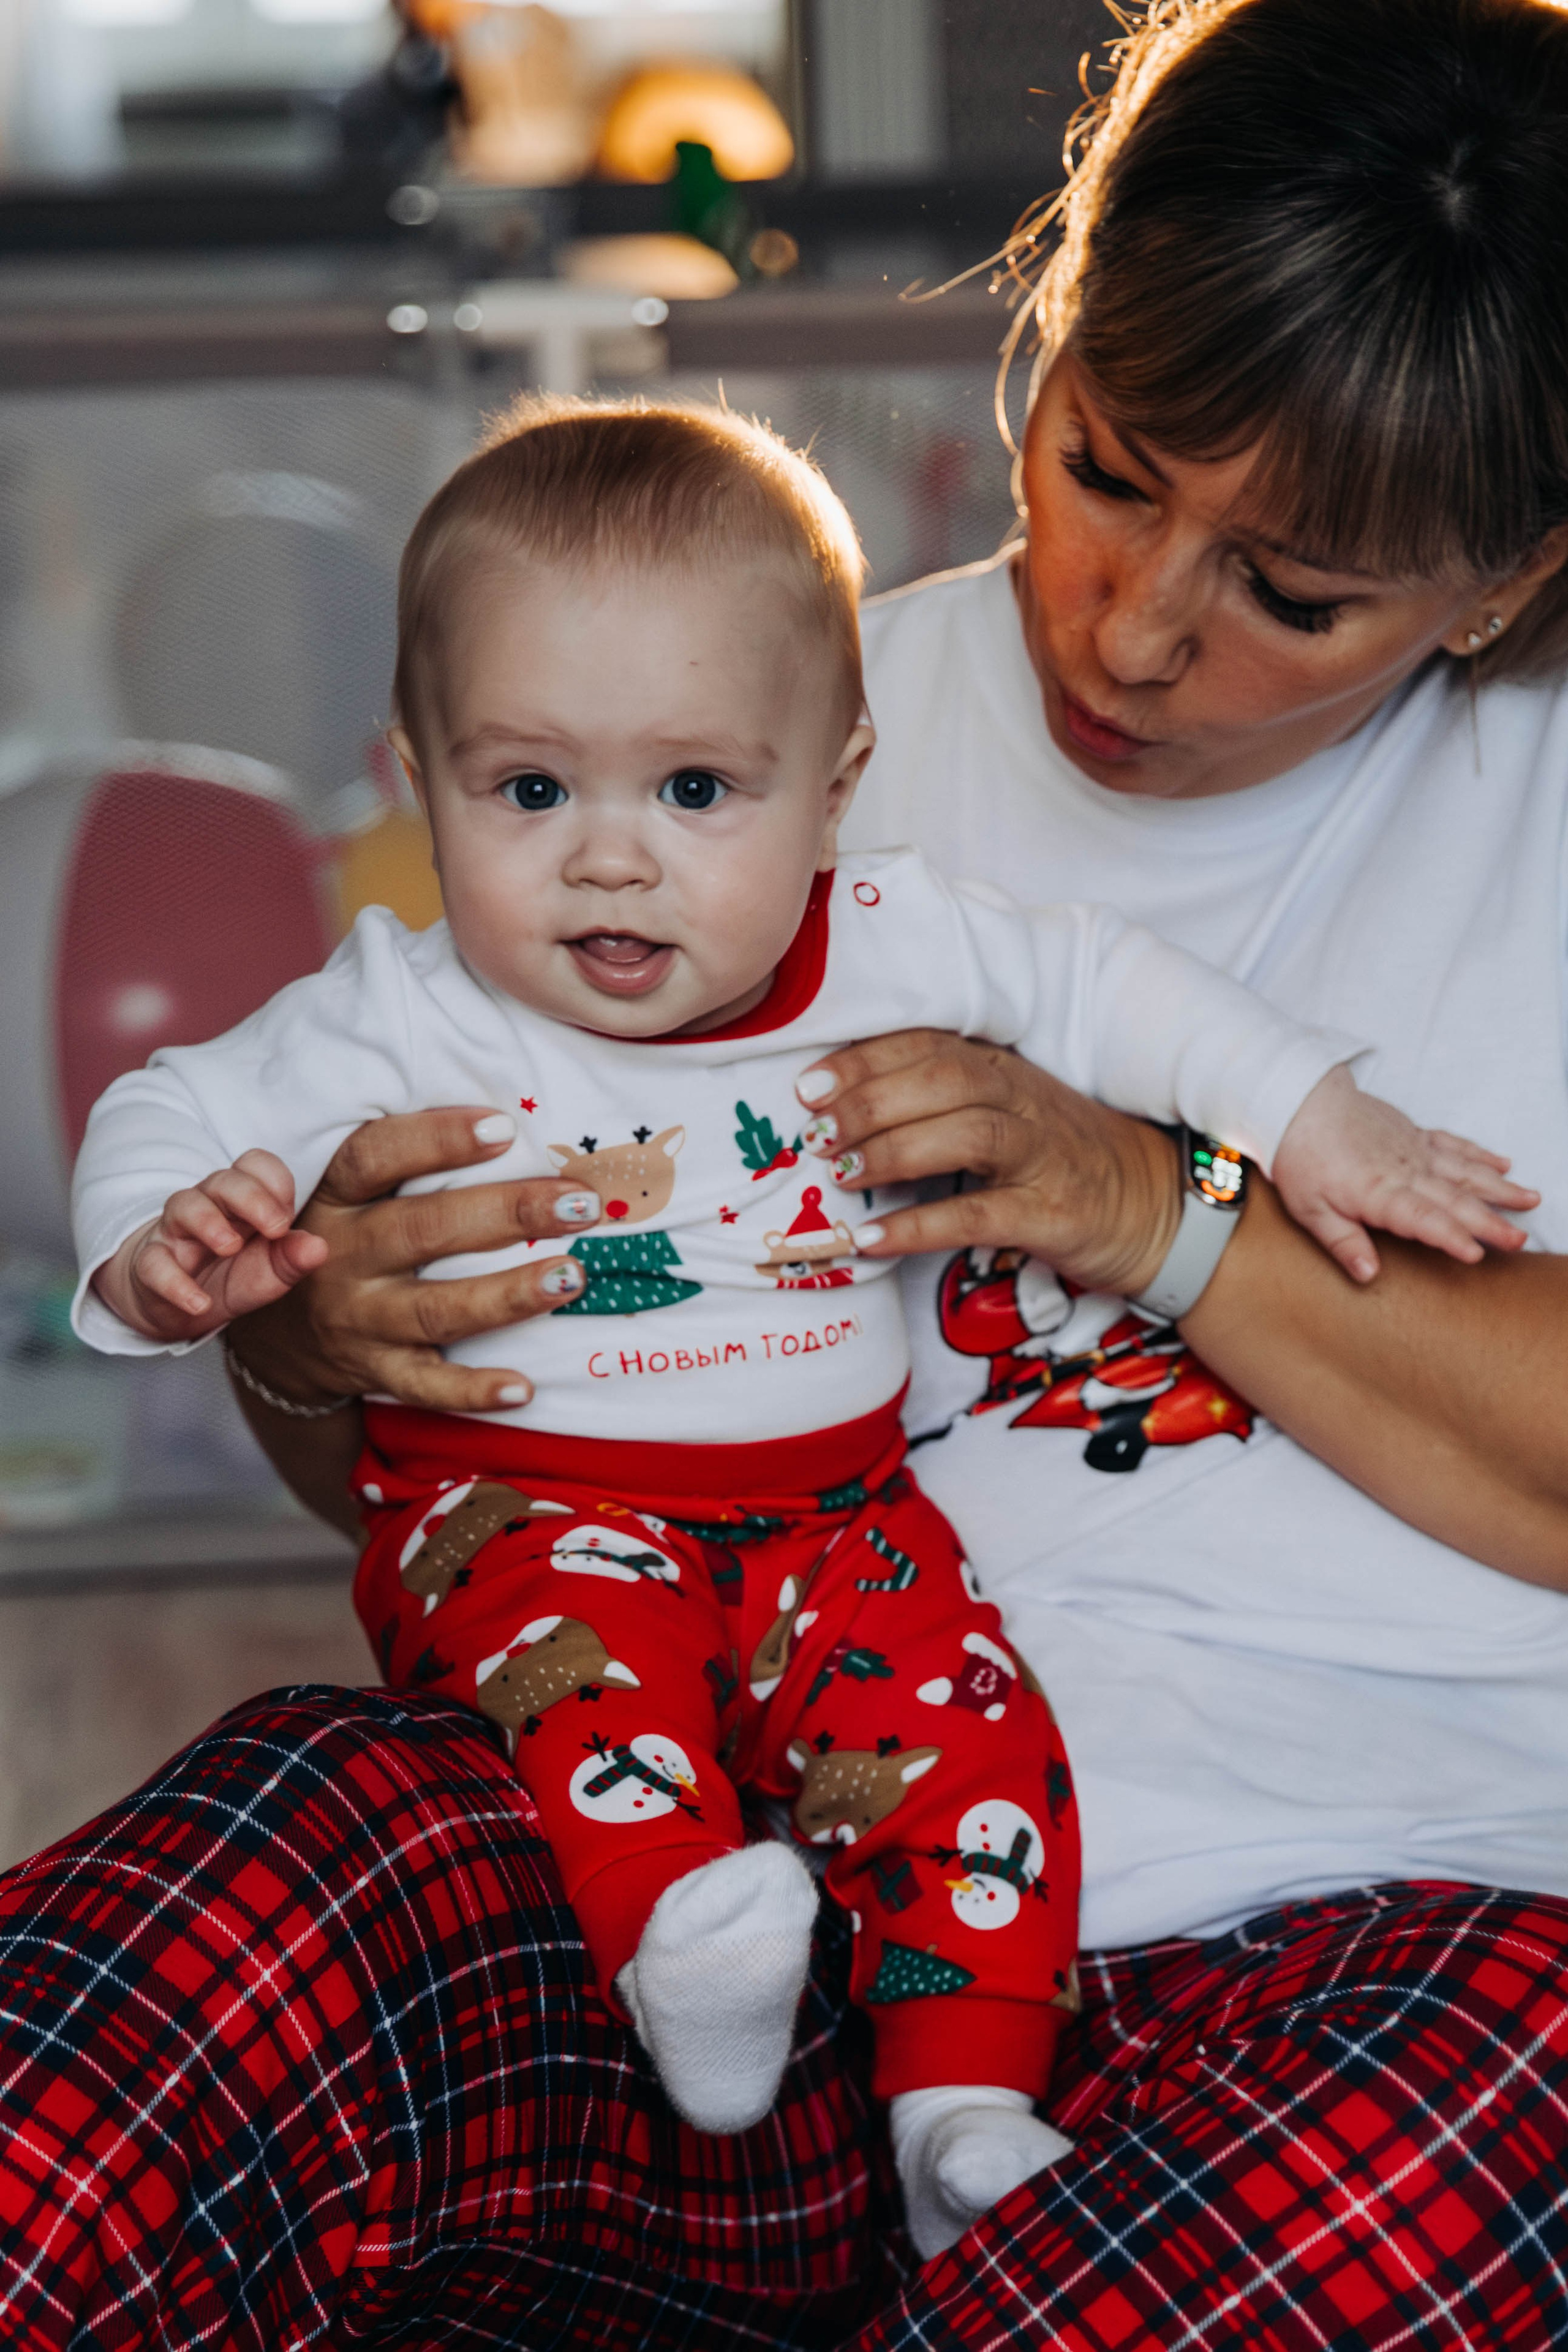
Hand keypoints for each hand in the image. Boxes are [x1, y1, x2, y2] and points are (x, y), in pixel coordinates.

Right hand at [94, 1150, 327, 1342]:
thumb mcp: (269, 1272)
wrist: (180, 1306)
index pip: (256, 1165)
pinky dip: (176, 1283)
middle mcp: (209, 1206)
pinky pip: (154, 1263)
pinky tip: (199, 1302)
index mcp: (243, 1200)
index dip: (274, 1182)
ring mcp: (176, 1231)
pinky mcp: (150, 1263)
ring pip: (184, 1206)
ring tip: (231, 1247)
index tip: (286, 1218)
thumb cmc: (231, 1275)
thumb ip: (293, 1258)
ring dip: (209, 1223)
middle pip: (224, 1180)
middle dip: (251, 1197)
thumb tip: (319, 1247)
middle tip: (275, 1228)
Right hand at [224, 1107, 601, 1413]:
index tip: (503, 1128)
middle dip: (507, 1212)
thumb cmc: (339, 1238)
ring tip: (574, 1276)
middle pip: (424, 1229)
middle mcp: (339, 1256)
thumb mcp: (342, 1192)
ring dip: (508, 1295)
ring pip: (436, 1308)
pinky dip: (474, 1390)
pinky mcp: (374, 1371)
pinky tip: (525, 1388)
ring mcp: (358, 1319)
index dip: (436, 1139)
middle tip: (580, 1202)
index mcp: (332, 1197)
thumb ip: (400, 1159)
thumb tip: (508, 1122)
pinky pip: (426, 1386)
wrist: (278, 1338)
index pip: (374, 1156)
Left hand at [793, 1029, 1181, 1295]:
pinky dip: (919, 1225)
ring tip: (840, 1172)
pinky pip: (978, 1216)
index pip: (929, 1046)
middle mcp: (1024, 1102)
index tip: (809, 1085)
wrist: (1157, 1208)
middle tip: (815, 1131)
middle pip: (943, 1080)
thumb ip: (942, 1099)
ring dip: (894, 1149)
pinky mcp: (1051, 1215)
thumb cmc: (1063, 1159)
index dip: (866, 1059)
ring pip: (965, 1134)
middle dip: (870, 1100)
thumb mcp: (1008, 1112)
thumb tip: (845, 1107)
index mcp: (1006, 1071)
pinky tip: (872, 1237)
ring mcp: (1042, 1157)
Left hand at [1271, 1066, 1539, 1280]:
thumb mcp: (1309, 1209)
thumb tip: (1368, 1275)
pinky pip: (1454, 1145)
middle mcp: (1404, 1171)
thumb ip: (1342, 1242)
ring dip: (1499, 1187)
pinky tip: (1504, 1163)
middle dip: (1490, 1221)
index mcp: (1378, 1193)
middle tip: (1520, 1240)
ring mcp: (1413, 1150)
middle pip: (1454, 1199)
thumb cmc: (1299, 1156)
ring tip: (1531, 1200)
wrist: (1297, 1098)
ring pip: (1464, 1170)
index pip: (1423, 1219)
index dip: (1451, 1237)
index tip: (1477, 1254)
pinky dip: (1480, 1154)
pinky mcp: (1412, 1134)